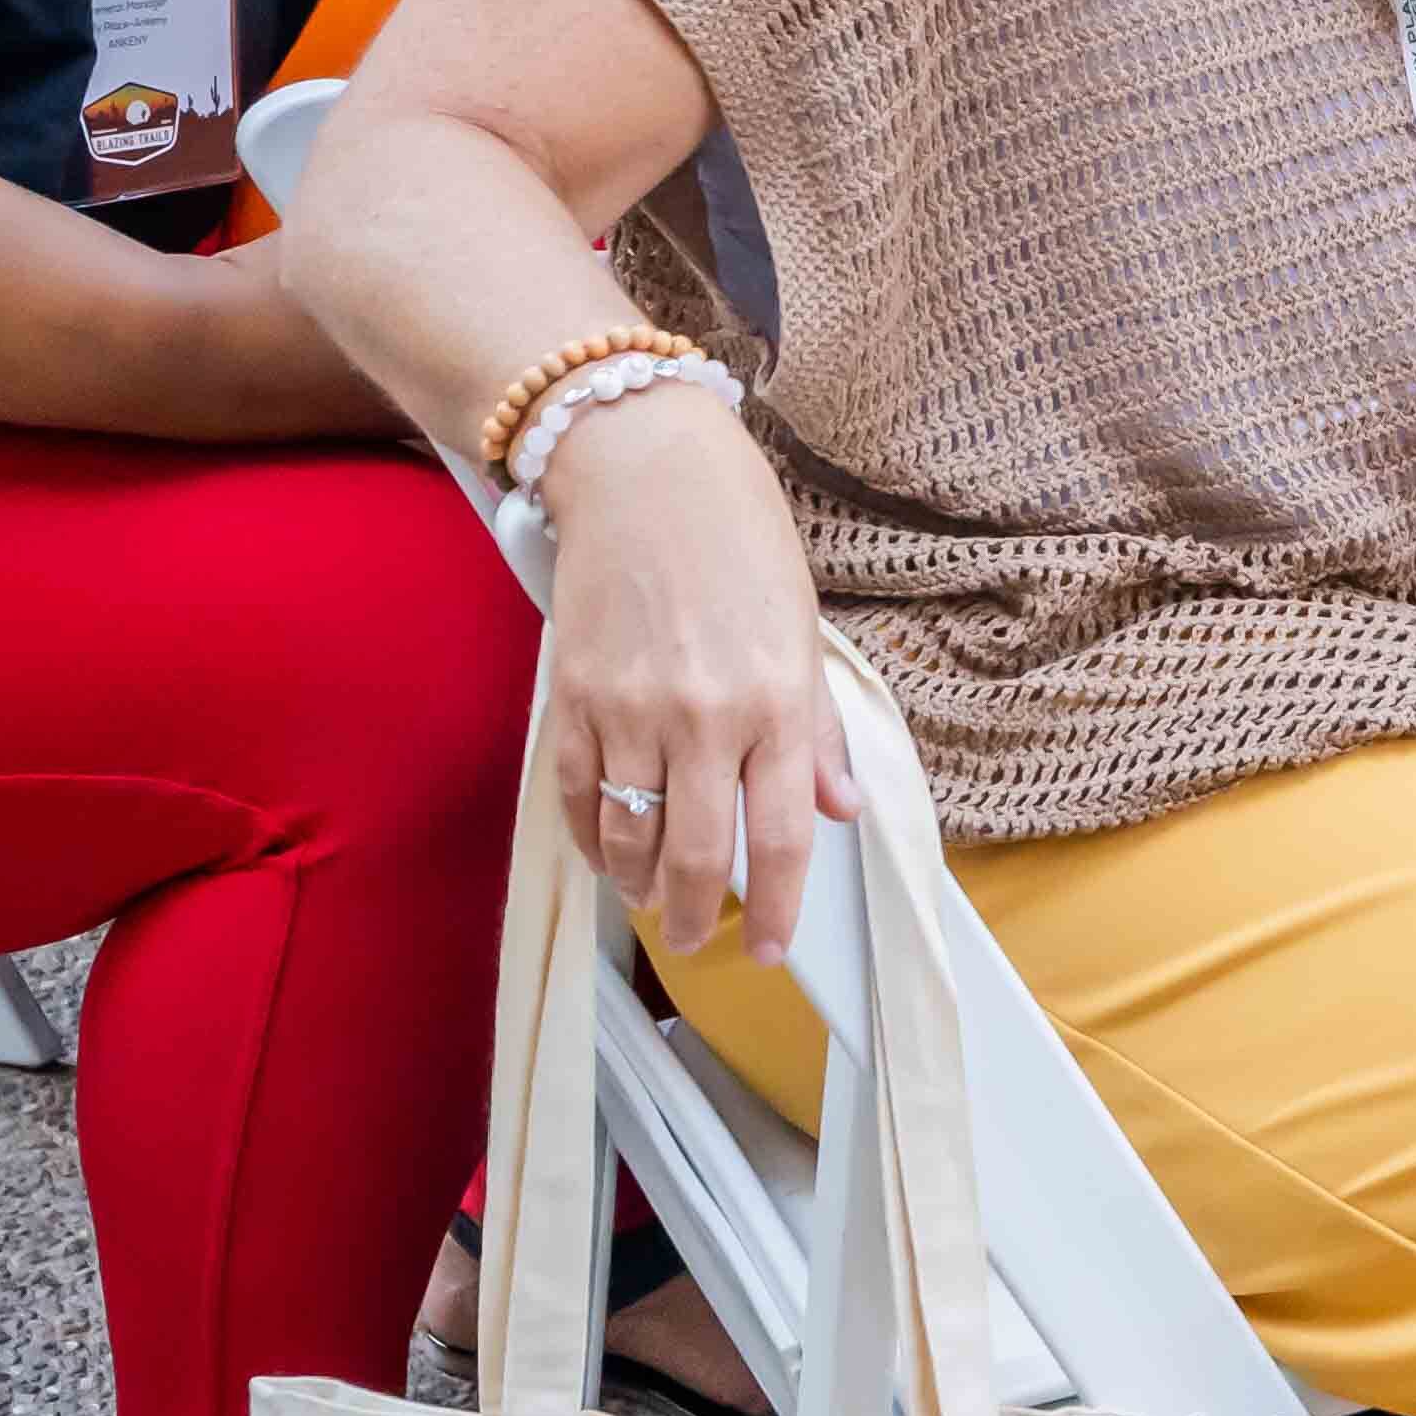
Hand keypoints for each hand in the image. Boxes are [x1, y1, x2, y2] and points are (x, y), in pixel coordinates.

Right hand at [530, 380, 833, 972]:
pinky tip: (606, 853)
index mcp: (777, 701)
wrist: (644, 469)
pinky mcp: (575, 696)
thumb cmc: (737, 537)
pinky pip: (579, 794)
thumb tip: (839, 807)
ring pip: (629, 837)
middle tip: (695, 940)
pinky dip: (591, 837)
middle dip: (696, 917)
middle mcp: (706, 716)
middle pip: (697, 855)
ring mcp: (632, 710)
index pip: (783, 837)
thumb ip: (815, 728)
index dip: (778, 908)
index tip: (772, 946)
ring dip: (639, 884)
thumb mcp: (801, 628)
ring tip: (651, 899)